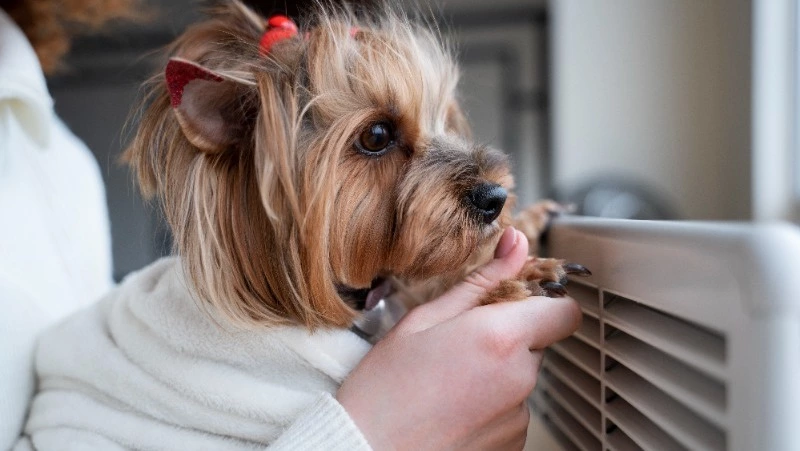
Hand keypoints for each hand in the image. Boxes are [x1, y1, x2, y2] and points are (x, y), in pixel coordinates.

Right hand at [337, 227, 581, 449]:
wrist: (368, 449)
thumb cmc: (386, 387)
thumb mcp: (425, 319)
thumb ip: (481, 280)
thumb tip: (516, 242)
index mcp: (501, 337)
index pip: (565, 312)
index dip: (544, 304)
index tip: (515, 306)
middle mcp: (520, 377)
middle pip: (536, 343)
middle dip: (507, 337)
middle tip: (459, 345)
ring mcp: (519, 416)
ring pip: (520, 377)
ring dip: (496, 373)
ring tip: (448, 382)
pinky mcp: (513, 443)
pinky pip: (511, 410)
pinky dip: (489, 405)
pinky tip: (452, 408)